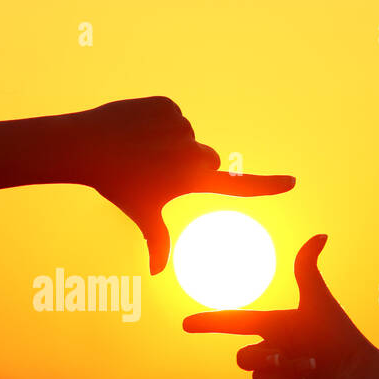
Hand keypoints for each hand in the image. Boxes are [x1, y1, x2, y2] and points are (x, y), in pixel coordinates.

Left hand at [69, 96, 294, 274]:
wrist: (86, 147)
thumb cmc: (116, 186)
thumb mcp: (140, 214)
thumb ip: (157, 241)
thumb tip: (157, 272)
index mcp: (191, 180)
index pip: (237, 187)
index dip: (266, 186)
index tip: (292, 183)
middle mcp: (192, 153)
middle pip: (207, 158)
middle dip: (190, 162)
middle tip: (156, 169)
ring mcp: (180, 126)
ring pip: (185, 134)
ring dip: (169, 140)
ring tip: (139, 148)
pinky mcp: (166, 105)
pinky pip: (170, 114)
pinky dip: (156, 120)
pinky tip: (135, 129)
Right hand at [183, 235, 378, 378]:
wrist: (359, 378)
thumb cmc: (341, 337)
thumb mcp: (319, 302)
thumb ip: (308, 269)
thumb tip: (321, 234)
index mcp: (276, 327)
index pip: (235, 323)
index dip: (210, 322)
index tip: (185, 324)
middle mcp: (274, 351)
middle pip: (243, 357)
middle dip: (265, 357)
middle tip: (292, 357)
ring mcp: (277, 377)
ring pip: (255, 376)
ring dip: (282, 372)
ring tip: (310, 369)